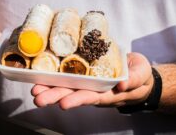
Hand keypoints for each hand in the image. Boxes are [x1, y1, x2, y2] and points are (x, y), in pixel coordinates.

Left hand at [31, 52, 153, 109]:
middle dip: (55, 96)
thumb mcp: (141, 76)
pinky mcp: (84, 74)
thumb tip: (121, 85)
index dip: (77, 100)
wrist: (135, 71)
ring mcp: (87, 83)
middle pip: (73, 94)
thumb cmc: (139, 75)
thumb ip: (133, 80)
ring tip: (35, 91)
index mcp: (108, 92)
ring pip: (67, 87)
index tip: (63, 103)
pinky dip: (54, 78)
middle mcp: (94, 89)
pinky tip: (41, 79)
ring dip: (50, 89)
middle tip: (38, 98)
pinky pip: (68, 77)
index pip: (90, 97)